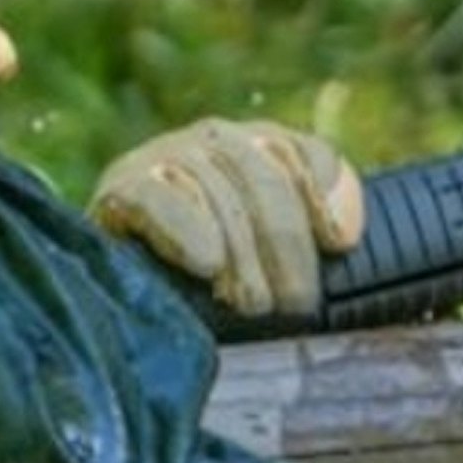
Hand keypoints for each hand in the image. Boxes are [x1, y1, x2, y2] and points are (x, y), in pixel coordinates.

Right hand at [89, 117, 364, 316]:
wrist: (131, 318)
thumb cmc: (219, 304)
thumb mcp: (278, 278)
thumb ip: (315, 250)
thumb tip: (342, 234)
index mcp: (261, 155)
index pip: (303, 155)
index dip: (326, 193)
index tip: (339, 245)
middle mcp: (214, 144)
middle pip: (263, 174)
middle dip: (287, 245)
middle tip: (295, 307)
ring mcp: (163, 160)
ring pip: (215, 185)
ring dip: (242, 252)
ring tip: (252, 306)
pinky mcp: (120, 191)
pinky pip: (156, 196)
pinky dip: (185, 228)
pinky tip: (206, 263)